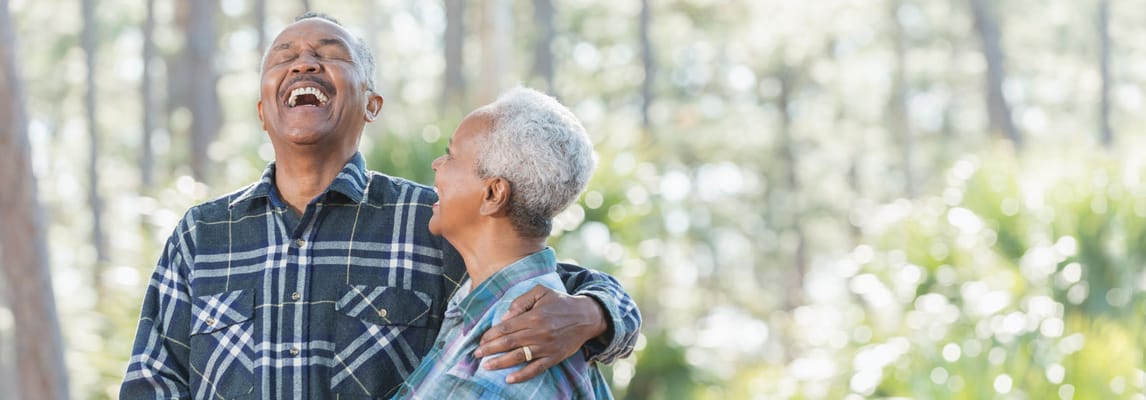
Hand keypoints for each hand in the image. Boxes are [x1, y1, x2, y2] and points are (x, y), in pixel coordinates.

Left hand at [473, 285, 606, 382]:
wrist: (586, 316)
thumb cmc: (560, 302)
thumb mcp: (541, 292)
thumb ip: (520, 302)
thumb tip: (504, 318)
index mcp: (534, 316)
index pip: (506, 328)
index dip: (491, 335)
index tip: (481, 340)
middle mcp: (539, 333)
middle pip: (508, 343)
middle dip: (490, 349)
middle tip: (477, 354)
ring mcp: (546, 347)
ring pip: (518, 357)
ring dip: (500, 363)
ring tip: (486, 366)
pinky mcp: (554, 358)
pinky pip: (535, 369)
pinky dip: (522, 376)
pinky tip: (509, 379)